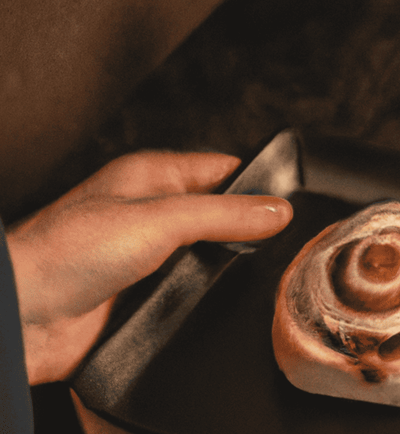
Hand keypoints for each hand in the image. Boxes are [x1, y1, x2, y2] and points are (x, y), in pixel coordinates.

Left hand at [6, 151, 292, 384]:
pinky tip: (219, 298)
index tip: (288, 201)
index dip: (256, 182)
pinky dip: (208, 294)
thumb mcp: (159, 219)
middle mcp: (152, 212)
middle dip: (247, 227)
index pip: (221, 169)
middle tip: (277, 240)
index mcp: (153, 176)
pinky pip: (192, 290)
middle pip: (220, 213)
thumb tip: (277, 210)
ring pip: (209, 255)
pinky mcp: (146, 293)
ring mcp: (150, 255)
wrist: (23, 315)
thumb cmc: (65, 251)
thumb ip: (223, 214)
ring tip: (251, 270)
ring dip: (226, 265)